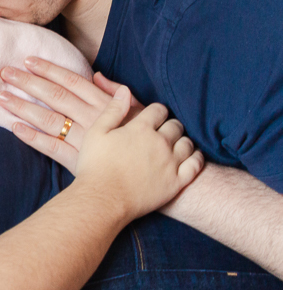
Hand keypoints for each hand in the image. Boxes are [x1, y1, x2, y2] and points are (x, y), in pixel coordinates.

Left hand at [0, 56, 143, 172]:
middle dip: (29, 83)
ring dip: (23, 107)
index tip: (28, 60)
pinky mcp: (79, 161)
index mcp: (105, 105)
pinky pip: (52, 148)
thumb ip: (116, 93)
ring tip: (1, 97)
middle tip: (5, 72)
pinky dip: (33, 138)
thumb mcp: (138, 112)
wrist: (154, 176)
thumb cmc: (147, 140)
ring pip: (49, 120)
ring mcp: (84, 140)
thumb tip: (97, 75)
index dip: (50, 70)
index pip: (72, 82)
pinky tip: (14, 128)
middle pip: (56, 97)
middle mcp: (93, 119)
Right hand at [74, 87, 203, 219]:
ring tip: (173, 144)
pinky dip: (195, 157)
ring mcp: (171, 163)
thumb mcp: (97, 132)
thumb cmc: (95, 166)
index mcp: (140, 128)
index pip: (158, 110)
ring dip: (182, 140)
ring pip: (187, 143)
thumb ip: (113, 110)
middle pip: (175, 125)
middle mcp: (160, 142)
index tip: (151, 117)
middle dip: (169, 125)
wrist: (103, 200)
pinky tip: (190, 156)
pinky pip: (195, 164)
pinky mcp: (176, 182)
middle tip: (161, 131)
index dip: (155, 112)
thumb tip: (125, 89)